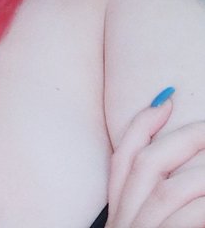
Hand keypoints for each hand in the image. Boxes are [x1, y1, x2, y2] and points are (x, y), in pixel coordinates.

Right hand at [106, 89, 204, 227]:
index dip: (142, 125)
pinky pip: (188, 219)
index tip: (166, 99)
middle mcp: (123, 223)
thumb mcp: (150, 227)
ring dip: (202, 172)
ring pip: (169, 191)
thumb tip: (185, 171)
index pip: (121, 159)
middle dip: (183, 140)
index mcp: (119, 215)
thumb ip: (160, 204)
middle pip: (145, 166)